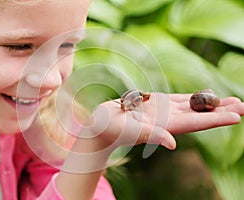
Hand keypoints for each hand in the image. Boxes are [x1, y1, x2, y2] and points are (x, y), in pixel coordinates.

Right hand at [88, 93, 243, 150]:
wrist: (101, 125)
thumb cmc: (111, 129)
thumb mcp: (129, 130)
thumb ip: (151, 135)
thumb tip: (173, 144)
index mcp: (164, 127)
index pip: (195, 123)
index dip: (216, 119)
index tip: (237, 115)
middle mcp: (168, 121)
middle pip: (200, 115)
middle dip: (221, 111)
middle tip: (243, 105)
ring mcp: (163, 112)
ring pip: (192, 107)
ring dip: (212, 104)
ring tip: (231, 100)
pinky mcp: (156, 105)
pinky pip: (179, 100)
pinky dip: (194, 98)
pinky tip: (204, 96)